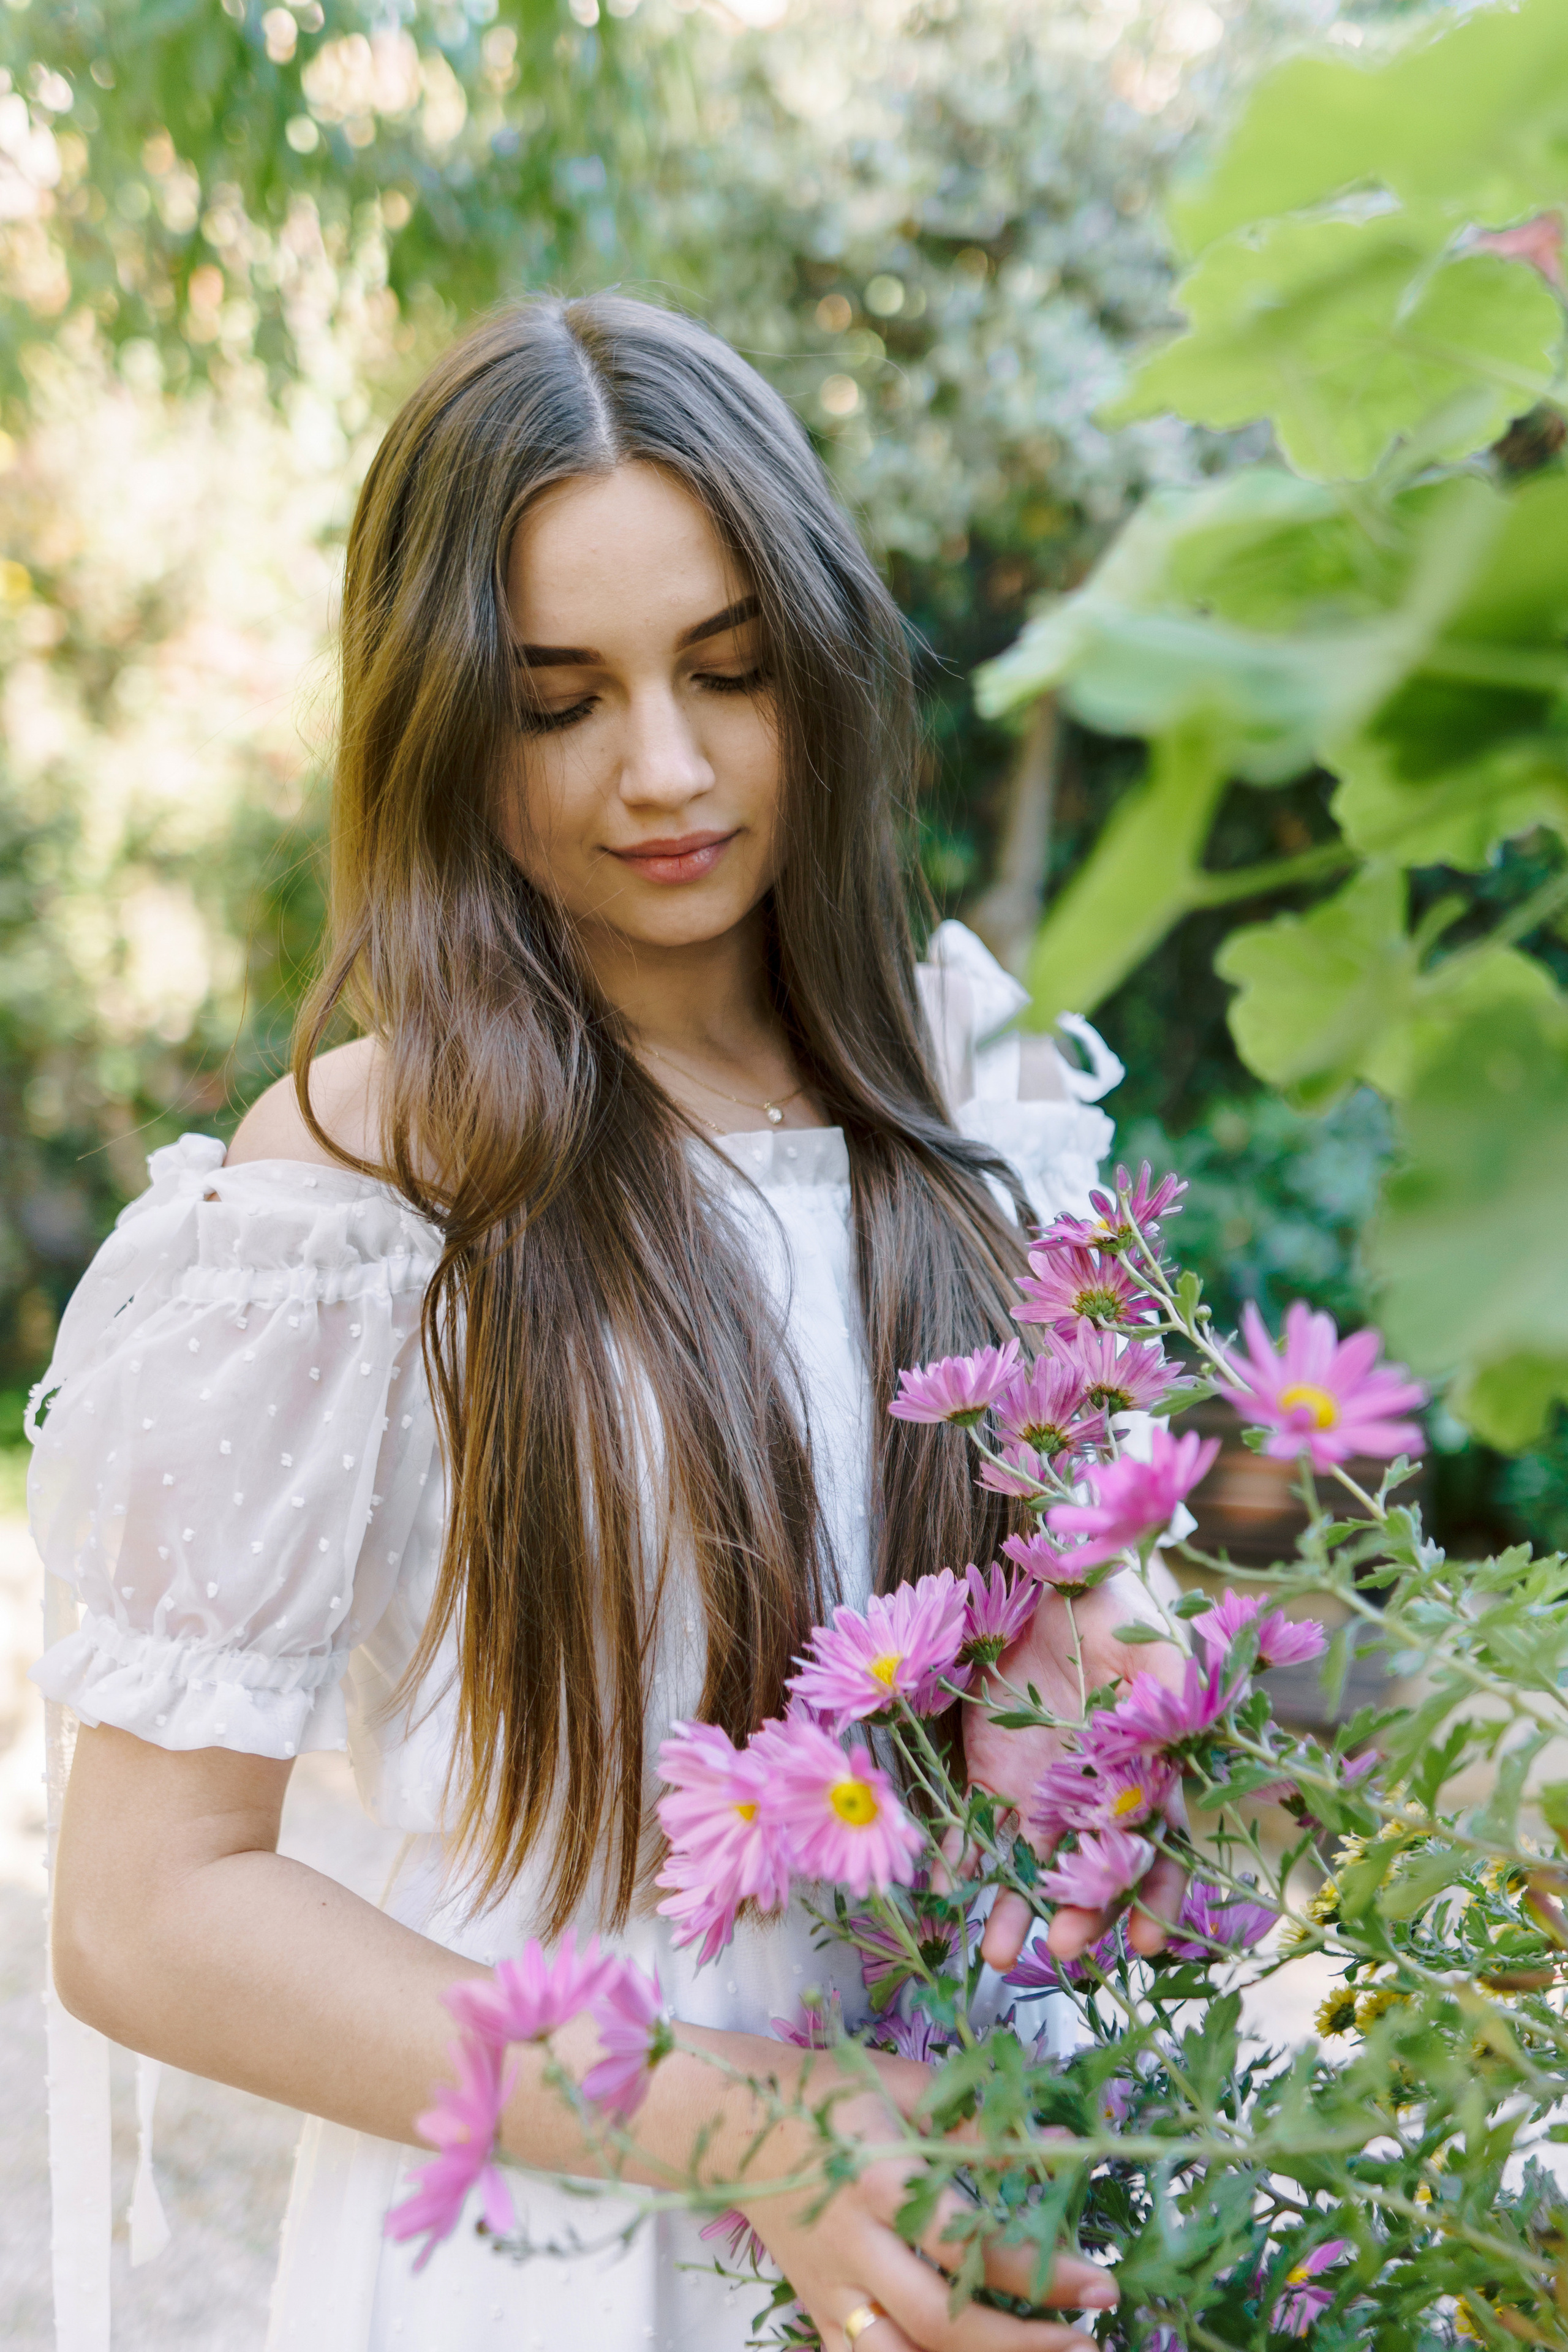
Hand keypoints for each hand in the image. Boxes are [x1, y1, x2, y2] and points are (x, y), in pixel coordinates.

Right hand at [735, 2046, 1113, 2351]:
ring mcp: (830, 2290)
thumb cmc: (823, 2092)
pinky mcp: (815, 2311)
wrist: (725, 2120)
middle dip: (1023, 2344)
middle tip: (1088, 2343)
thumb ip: (977, 2121)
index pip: (970, 2244)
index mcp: (878, 2180)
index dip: (1041, 2270)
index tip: (1100, 2283)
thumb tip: (1063, 2149)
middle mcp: (854, 2247)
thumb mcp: (899, 2085)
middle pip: (942, 2323)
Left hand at [959, 1575, 1190, 1971]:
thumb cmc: (1118, 1621)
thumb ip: (1177, 1701)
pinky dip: (957, 1860)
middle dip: (1080, 1916)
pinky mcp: (990, 1777)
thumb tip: (1193, 1743)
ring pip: (1028, 1868)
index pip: (1157, 1853)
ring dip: (1013, 1911)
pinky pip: (971, 1829)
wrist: (1053, 1589)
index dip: (1155, 1897)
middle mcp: (1091, 1802)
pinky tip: (943, 1889)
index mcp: (1142, 1782)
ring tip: (994, 1953)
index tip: (1147, 1941)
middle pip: (1089, 1874)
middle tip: (1066, 1948)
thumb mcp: (1157, 1655)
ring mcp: (1039, 1796)